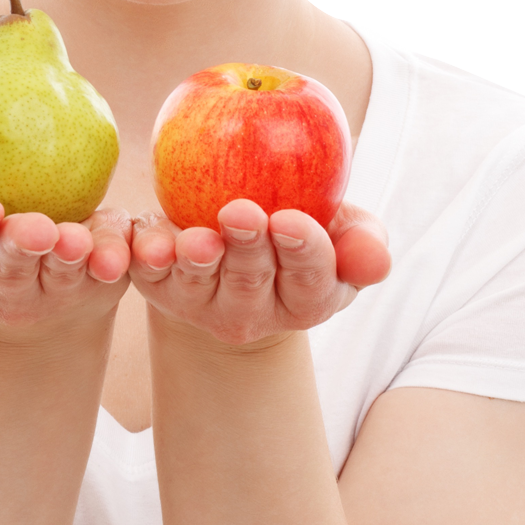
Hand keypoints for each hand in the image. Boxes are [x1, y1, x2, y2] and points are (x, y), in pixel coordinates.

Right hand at [0, 178, 131, 331]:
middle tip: (35, 227)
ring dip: (71, 260)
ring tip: (79, 240)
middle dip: (20, 251)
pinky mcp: (97, 282)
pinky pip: (111, 268)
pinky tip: (124, 247)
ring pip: (62, 276)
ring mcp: (51, 290)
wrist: (24, 251)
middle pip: (9, 270)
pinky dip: (118, 257)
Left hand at [128, 198, 390, 345]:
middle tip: (242, 212)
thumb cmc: (302, 225)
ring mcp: (201, 302)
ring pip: (198, 283)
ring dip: (196, 260)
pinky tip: (148, 243)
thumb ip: (363, 242)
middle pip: (250, 282)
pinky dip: (147, 256)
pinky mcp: (159, 284)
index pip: (310, 282)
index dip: (303, 253)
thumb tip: (377, 261)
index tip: (293, 221)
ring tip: (198, 238)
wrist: (238, 231)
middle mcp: (252, 312)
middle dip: (247, 249)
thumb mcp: (341, 229)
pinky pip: (148, 272)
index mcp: (305, 300)